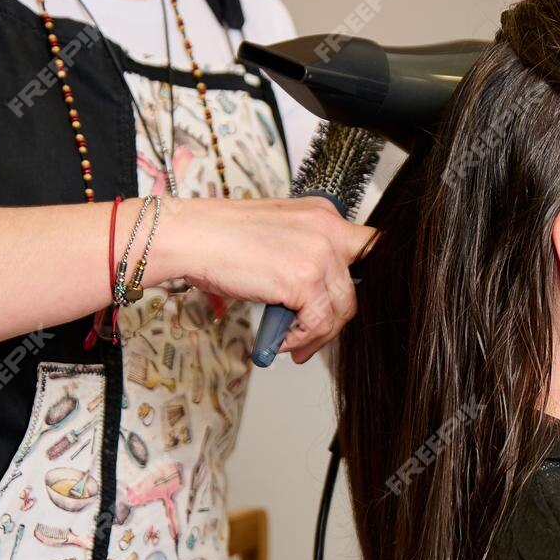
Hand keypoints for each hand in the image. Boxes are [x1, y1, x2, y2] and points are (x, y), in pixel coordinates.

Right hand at [154, 197, 378, 362]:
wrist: (191, 236)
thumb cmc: (220, 237)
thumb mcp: (278, 234)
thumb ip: (305, 254)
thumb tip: (316, 291)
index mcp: (323, 214)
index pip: (367, 248)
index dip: (359, 281)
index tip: (342, 304)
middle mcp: (328, 230)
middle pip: (354, 287)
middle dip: (334, 318)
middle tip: (315, 334)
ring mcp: (320, 256)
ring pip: (340, 310)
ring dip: (317, 335)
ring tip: (294, 345)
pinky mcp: (305, 281)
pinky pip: (318, 324)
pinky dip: (301, 340)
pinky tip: (281, 341)